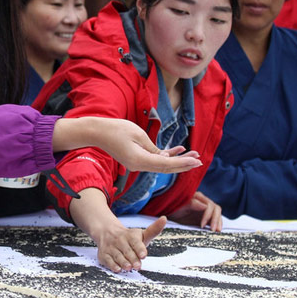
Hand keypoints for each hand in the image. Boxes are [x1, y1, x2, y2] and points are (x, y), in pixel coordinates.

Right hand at [54, 117, 201, 173]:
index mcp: (139, 160)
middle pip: (166, 168)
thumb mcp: (138, 135)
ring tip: (193, 155)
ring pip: (161, 164)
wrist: (97, 132)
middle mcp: (139, 166)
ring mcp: (136, 164)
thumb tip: (164, 156)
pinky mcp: (135, 159)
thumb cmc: (116, 129)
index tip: (197, 161)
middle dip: (183, 164)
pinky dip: (165, 156)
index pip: (166, 164)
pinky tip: (178, 149)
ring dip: (177, 160)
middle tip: (200, 161)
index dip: (183, 163)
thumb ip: (152, 147)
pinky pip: (153, 160)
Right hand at [69, 187, 165, 271]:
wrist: (107, 232)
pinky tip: (117, 269)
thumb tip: (164, 218)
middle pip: (127, 251)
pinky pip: (108, 260)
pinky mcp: (104, 255)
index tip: (144, 255)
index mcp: (130, 236)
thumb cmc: (129, 238)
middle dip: (132, 258)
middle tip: (138, 266)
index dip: (139, 249)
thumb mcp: (141, 234)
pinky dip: (112, 265)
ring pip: (117, 256)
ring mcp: (111, 248)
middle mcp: (120, 241)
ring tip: (128, 267)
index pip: (136, 242)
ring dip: (123, 262)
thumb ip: (154, 229)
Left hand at [169, 191, 221, 230]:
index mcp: (199, 197)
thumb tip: (205, 206)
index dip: (208, 215)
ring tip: (217, 232)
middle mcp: (204, 202)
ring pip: (217, 214)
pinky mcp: (206, 216)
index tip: (202, 225)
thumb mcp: (180, 206)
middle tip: (213, 230)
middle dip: (215, 220)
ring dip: (218, 223)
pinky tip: (216, 231)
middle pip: (216, 209)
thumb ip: (192, 204)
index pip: (210, 205)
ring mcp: (206, 209)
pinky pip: (214, 219)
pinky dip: (216, 224)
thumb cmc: (174, 208)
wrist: (170, 213)